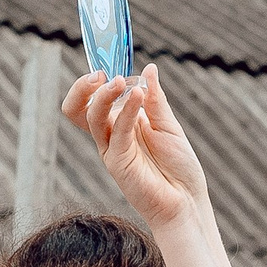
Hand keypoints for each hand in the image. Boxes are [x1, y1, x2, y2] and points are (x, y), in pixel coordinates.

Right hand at [66, 64, 208, 233]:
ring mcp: (112, 149)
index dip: (95, 82)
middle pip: (78, 109)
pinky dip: (126, 110)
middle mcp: (112, 135)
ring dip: (104, 95)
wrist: (187, 201)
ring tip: (119, 81)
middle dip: (82, 88)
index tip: (109, 65)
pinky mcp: (118, 162)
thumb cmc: (179, 168)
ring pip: (91, 117)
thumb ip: (155, 100)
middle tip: (99, 74)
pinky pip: (116, 131)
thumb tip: (148, 69)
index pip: (95, 99)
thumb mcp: (168, 125)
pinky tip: (138, 95)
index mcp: (122, 123)